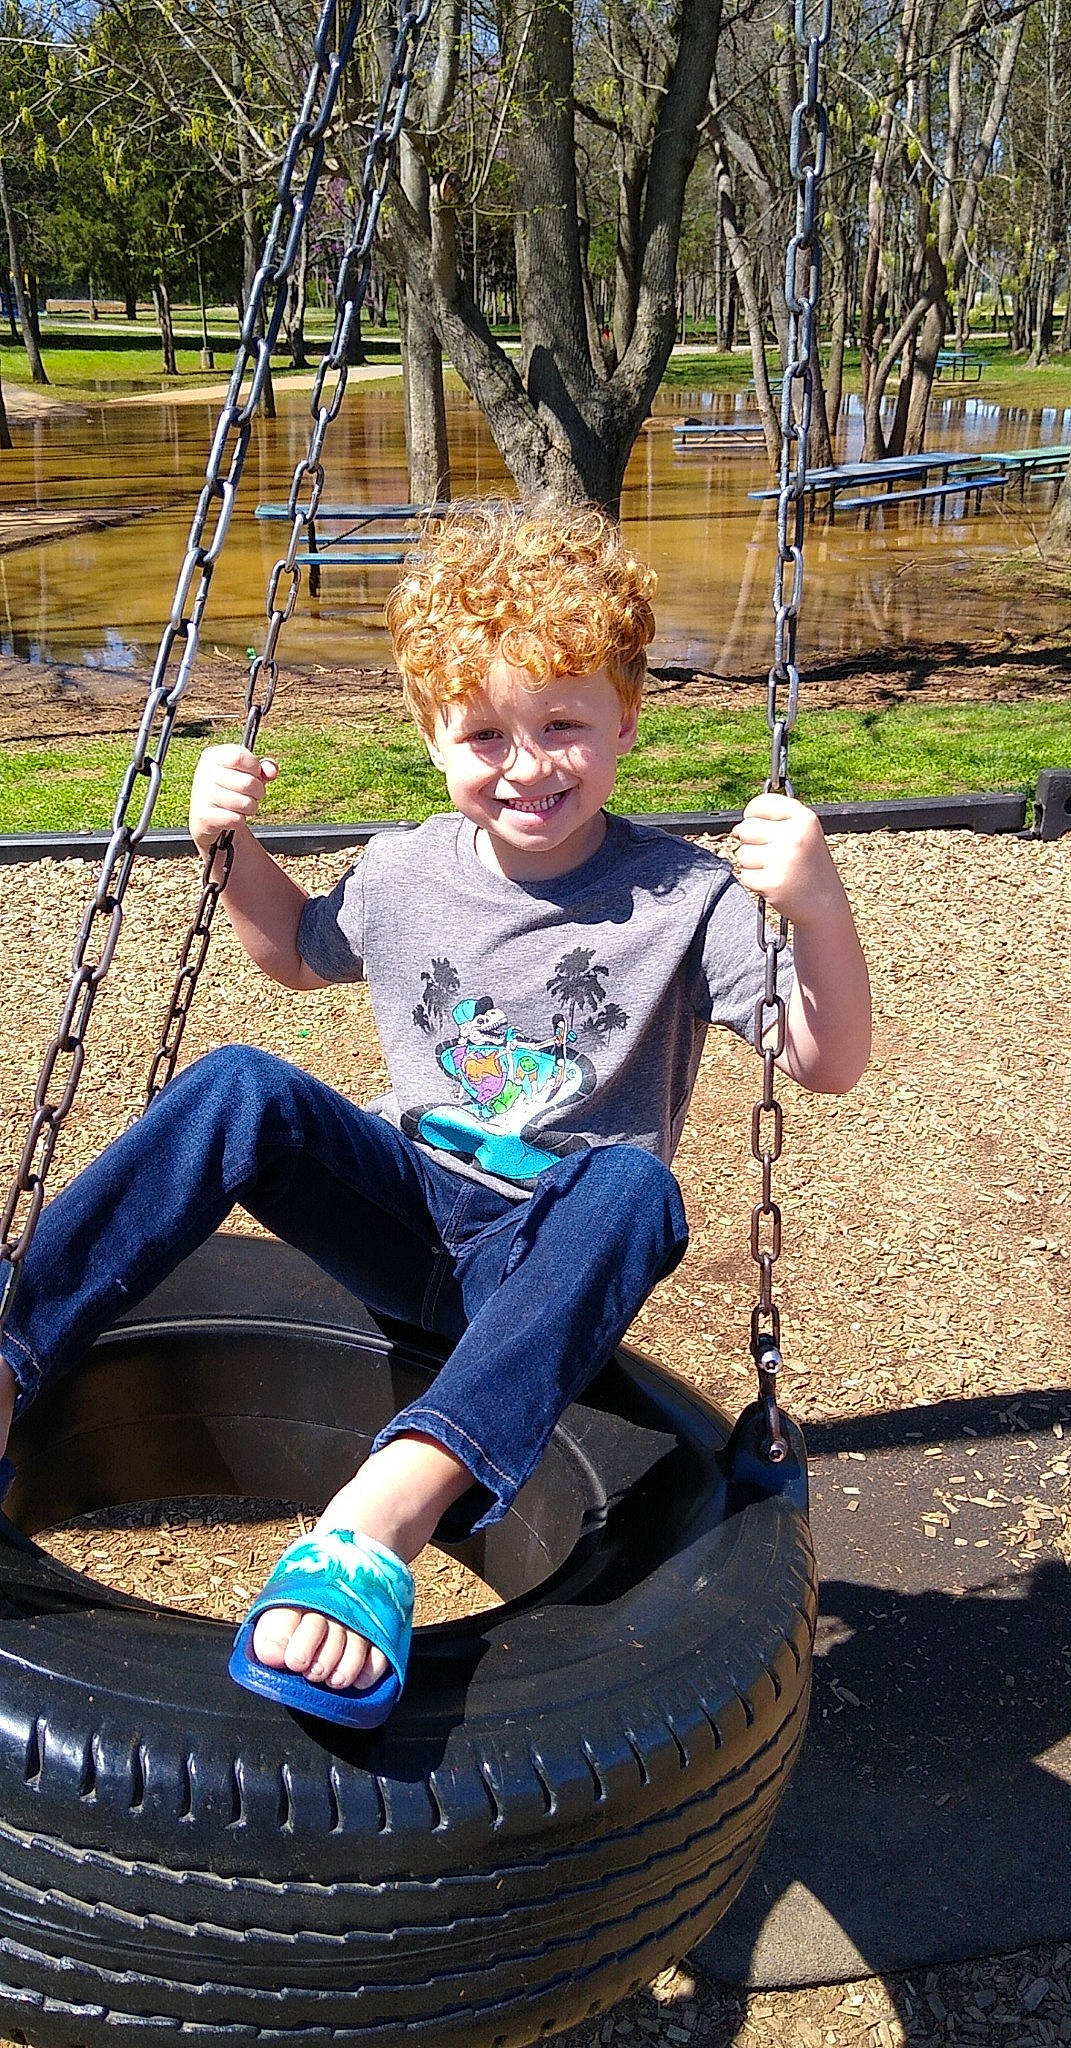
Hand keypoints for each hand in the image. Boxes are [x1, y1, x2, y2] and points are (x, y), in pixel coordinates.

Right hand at [189, 745, 277, 856]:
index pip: (239, 756)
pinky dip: (240, 821)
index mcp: (214, 756)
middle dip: (258, 792)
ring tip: (242, 806)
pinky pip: (236, 819)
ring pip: (245, 803)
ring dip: (250, 808)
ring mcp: (203, 794)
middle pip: (247, 782)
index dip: (254, 767)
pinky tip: (231, 816)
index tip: (255, 774)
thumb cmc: (230, 789)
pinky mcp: (204, 816)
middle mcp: (205, 772)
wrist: (207, 816)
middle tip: (252, 794)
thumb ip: (264, 767)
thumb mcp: (247, 773)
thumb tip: (271, 772)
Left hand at [729, 791, 841, 927]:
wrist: (825, 903)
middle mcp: (795, 836)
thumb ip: (773, 822)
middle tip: (772, 854)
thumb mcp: (804, 834)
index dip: (753, 814)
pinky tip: (774, 882)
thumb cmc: (809, 866)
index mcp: (805, 819)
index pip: (762, 803)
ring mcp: (783, 859)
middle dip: (751, 842)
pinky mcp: (772, 882)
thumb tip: (736, 829)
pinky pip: (745, 875)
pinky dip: (754, 881)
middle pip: (746, 828)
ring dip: (752, 863)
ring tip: (775, 869)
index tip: (759, 824)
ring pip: (742, 853)